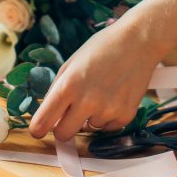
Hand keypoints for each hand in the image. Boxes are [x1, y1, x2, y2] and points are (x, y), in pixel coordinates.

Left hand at [28, 22, 162, 140]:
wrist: (138, 41)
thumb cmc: (102, 48)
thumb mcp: (71, 64)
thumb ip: (56, 91)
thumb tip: (47, 117)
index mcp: (68, 86)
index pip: (42, 123)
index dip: (38, 128)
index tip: (39, 129)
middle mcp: (87, 101)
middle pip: (63, 135)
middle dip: (63, 127)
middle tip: (69, 115)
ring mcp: (108, 110)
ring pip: (88, 129)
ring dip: (89, 117)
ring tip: (101, 92)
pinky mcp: (125, 115)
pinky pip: (108, 127)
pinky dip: (108, 116)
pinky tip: (114, 95)